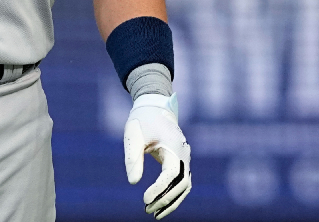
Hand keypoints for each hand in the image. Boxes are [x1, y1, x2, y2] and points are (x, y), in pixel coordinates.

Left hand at [123, 94, 190, 218]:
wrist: (154, 107)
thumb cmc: (142, 120)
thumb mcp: (133, 136)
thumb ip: (133, 158)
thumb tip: (133, 182)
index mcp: (174, 146)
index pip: (171, 173)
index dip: (159, 188)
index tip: (145, 199)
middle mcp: (184, 154)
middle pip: (182, 183)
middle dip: (165, 199)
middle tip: (147, 209)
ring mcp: (185, 158)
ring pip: (185, 186)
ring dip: (171, 201)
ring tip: (154, 214)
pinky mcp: (181, 162)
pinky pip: (182, 182)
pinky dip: (174, 195)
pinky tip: (161, 205)